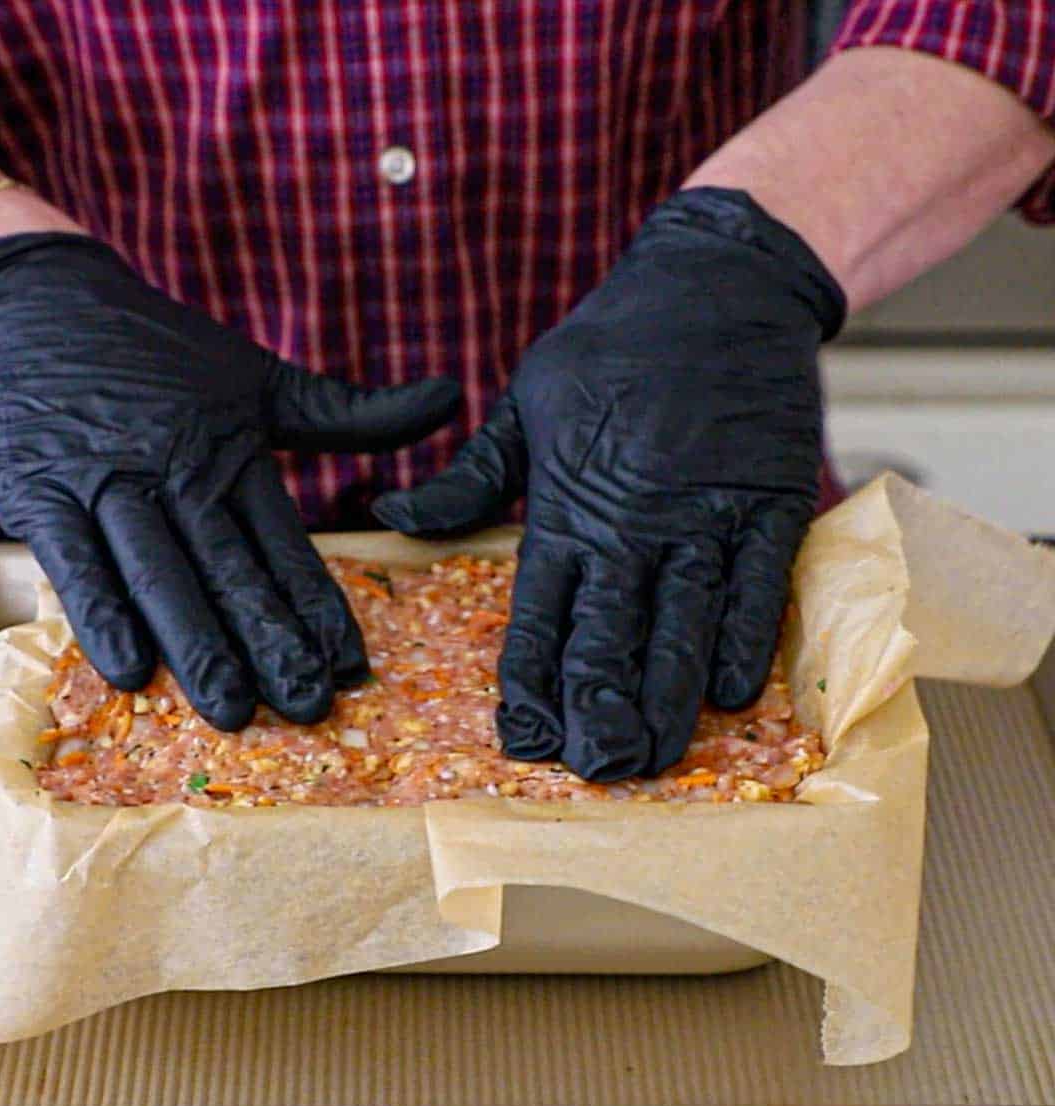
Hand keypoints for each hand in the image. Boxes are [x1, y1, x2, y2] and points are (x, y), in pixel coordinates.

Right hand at [0, 233, 459, 729]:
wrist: (33, 298)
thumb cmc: (155, 350)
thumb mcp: (260, 377)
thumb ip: (350, 410)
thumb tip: (450, 397)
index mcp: (235, 453)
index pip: (286, 544)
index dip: (318, 607)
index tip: (350, 666)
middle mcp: (179, 473)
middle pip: (231, 571)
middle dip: (271, 644)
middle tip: (308, 707)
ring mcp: (109, 484)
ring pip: (163, 575)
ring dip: (198, 646)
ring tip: (232, 710)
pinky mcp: (41, 495)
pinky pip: (76, 564)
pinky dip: (103, 616)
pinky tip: (132, 670)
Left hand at [373, 188, 843, 780]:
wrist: (716, 285)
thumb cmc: (611, 349)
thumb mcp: (525, 406)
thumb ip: (466, 480)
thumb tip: (388, 514)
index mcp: (566, 507)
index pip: (540, 614)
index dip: (531, 681)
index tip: (526, 739)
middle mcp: (633, 523)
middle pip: (611, 635)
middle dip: (600, 709)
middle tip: (596, 770)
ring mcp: (705, 515)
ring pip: (682, 624)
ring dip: (667, 696)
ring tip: (655, 757)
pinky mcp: (769, 502)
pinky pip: (758, 585)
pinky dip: (744, 637)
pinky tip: (732, 692)